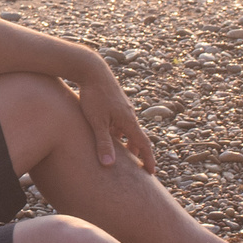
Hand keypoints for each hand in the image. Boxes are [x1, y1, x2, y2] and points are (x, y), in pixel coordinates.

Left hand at [73, 52, 154, 174]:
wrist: (91, 69)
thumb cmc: (94, 95)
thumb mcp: (97, 122)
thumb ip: (103, 143)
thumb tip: (109, 165)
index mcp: (129, 121)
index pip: (144, 144)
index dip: (148, 159)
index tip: (152, 172)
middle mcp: (129, 115)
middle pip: (137, 138)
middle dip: (138, 153)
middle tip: (138, 167)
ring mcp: (123, 108)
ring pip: (127, 130)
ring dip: (127, 142)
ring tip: (122, 154)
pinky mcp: (115, 103)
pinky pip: (120, 122)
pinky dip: (118, 132)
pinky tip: (108, 135)